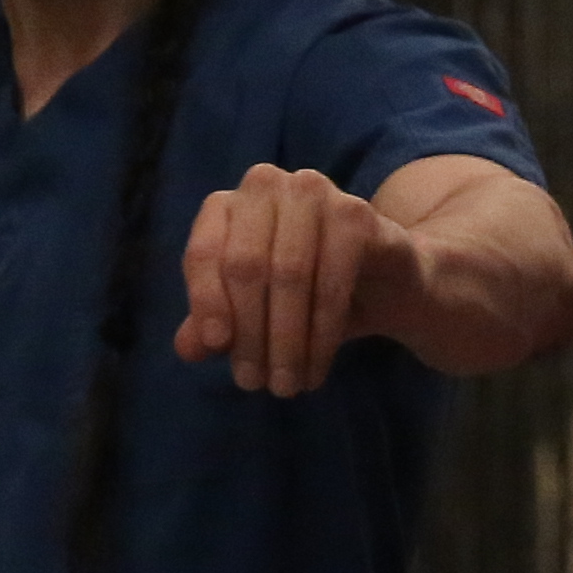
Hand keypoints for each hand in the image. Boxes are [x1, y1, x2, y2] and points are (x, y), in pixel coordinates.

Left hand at [177, 165, 426, 394]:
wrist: (385, 284)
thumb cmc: (306, 294)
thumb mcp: (255, 314)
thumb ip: (216, 326)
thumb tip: (187, 349)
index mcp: (228, 204)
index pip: (205, 251)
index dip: (206, 301)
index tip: (216, 348)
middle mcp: (266, 186)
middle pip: (246, 266)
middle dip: (251, 333)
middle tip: (258, 384)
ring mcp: (313, 192)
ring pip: (289, 275)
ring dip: (288, 342)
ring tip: (288, 386)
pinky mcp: (356, 214)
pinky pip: (332, 281)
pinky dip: (322, 333)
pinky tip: (317, 368)